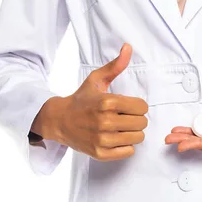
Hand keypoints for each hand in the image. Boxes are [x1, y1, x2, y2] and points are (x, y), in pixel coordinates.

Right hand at [32, 43, 148, 160]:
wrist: (59, 120)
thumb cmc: (81, 100)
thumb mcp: (96, 80)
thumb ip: (115, 66)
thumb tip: (128, 47)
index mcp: (107, 102)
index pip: (143, 107)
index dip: (137, 106)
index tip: (127, 106)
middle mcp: (105, 122)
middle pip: (142, 123)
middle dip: (135, 119)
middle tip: (123, 117)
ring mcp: (102, 139)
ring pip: (137, 138)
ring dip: (131, 133)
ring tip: (119, 128)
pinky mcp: (100, 153)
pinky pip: (129, 152)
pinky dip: (125, 146)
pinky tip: (115, 138)